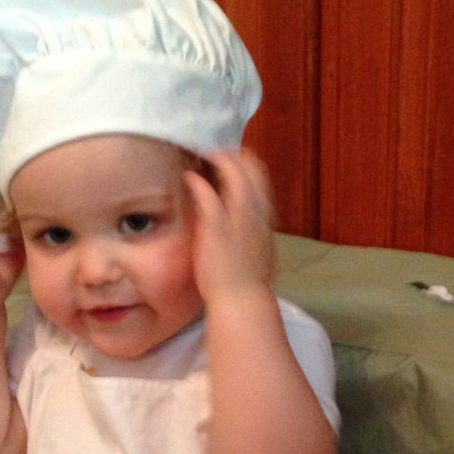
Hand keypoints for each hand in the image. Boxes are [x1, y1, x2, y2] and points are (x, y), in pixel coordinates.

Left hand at [185, 149, 275, 305]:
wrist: (242, 300)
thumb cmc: (247, 280)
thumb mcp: (259, 248)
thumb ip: (252, 229)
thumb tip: (245, 219)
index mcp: (265, 216)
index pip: (261, 176)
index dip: (246, 163)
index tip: (231, 161)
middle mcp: (256, 212)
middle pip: (251, 167)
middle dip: (233, 155)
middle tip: (213, 154)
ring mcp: (238, 218)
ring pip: (234, 174)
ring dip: (217, 160)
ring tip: (201, 157)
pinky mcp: (217, 228)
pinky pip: (208, 195)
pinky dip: (198, 182)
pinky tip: (188, 178)